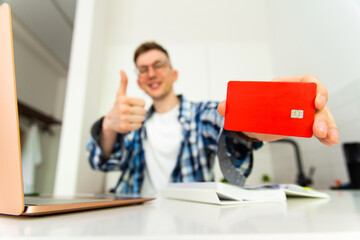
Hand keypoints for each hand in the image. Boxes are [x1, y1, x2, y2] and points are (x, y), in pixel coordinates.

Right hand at [102, 70, 146, 133]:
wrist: (110, 120)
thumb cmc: (118, 105)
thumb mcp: (120, 94)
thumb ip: (123, 82)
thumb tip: (122, 70)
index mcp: (124, 100)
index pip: (143, 103)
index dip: (140, 105)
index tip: (133, 105)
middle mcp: (123, 109)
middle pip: (143, 111)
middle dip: (140, 112)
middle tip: (133, 113)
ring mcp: (123, 119)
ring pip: (142, 119)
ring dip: (139, 119)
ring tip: (132, 118)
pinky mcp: (124, 127)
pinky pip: (139, 125)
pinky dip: (137, 125)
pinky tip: (130, 123)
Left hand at [217, 75, 338, 145]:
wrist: (255, 122)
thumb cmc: (254, 108)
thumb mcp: (244, 106)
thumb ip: (232, 105)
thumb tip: (222, 107)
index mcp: (287, 86)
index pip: (307, 82)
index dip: (315, 88)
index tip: (315, 100)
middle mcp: (300, 97)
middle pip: (318, 100)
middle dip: (321, 114)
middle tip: (317, 128)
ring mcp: (305, 112)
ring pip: (322, 116)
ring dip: (327, 126)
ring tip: (328, 138)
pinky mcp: (305, 125)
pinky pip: (320, 129)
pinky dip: (326, 135)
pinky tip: (329, 142)